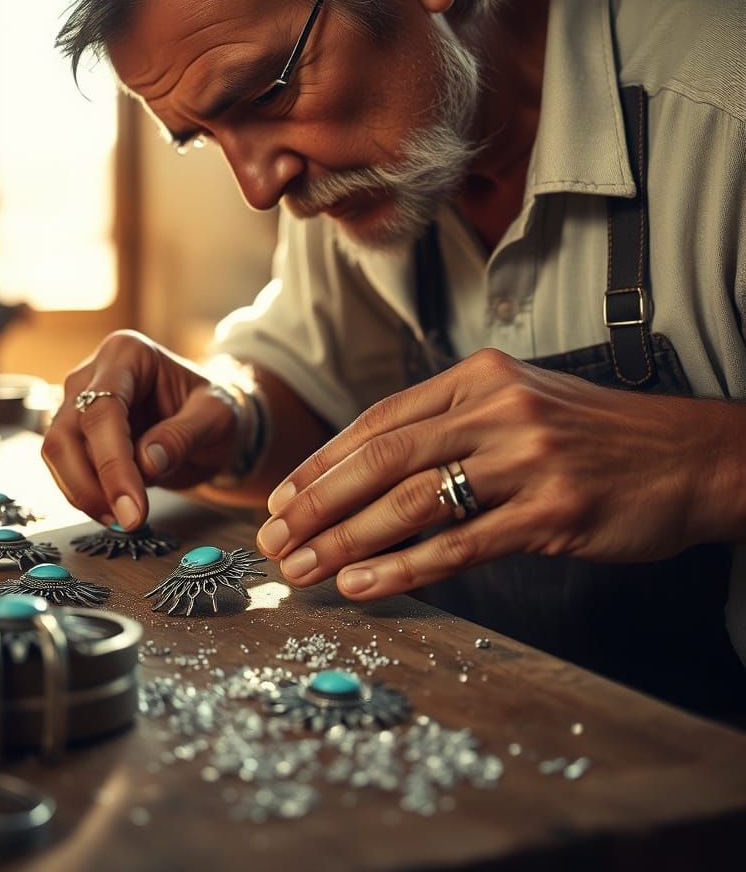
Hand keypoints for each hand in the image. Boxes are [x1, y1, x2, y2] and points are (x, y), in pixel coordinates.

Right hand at [41, 331, 243, 528]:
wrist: (207, 419)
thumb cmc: (214, 409)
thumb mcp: (217, 417)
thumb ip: (184, 434)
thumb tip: (146, 462)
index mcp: (128, 354)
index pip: (103, 410)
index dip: (112, 463)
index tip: (133, 508)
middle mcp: (93, 373)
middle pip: (66, 432)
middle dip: (90, 484)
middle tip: (129, 521)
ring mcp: (77, 401)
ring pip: (57, 451)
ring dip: (84, 493)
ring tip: (126, 519)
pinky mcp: (74, 431)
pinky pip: (64, 466)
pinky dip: (84, 494)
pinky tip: (115, 512)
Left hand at [256, 348, 735, 601]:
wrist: (689, 456)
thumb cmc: (591, 434)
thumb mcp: (516, 404)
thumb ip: (447, 427)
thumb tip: (366, 472)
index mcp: (477, 378)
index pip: (377, 421)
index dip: (322, 463)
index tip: (283, 498)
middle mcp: (495, 410)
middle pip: (380, 460)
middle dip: (317, 504)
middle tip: (274, 538)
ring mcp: (525, 460)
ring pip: (410, 503)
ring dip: (345, 540)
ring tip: (303, 568)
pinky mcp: (552, 513)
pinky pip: (459, 545)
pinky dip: (403, 568)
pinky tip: (362, 585)